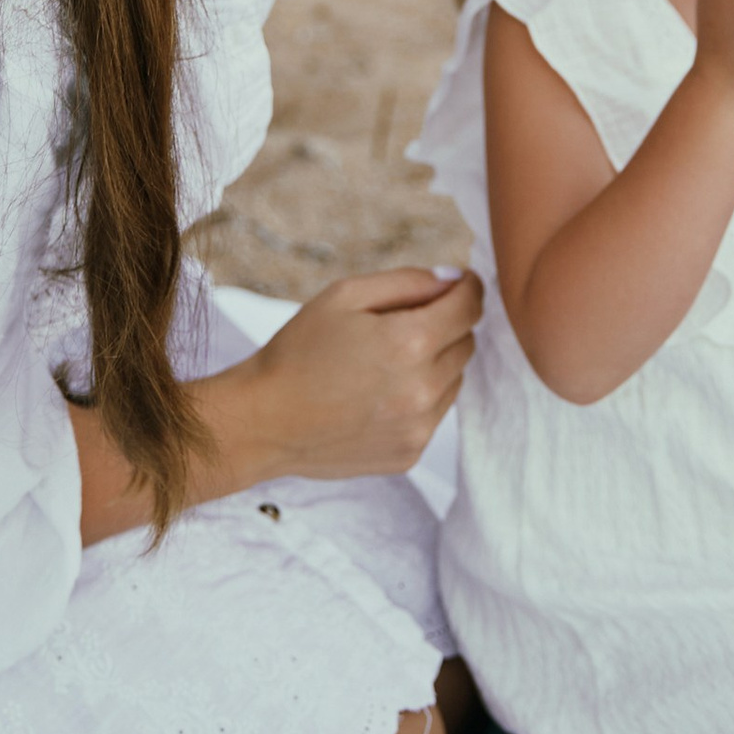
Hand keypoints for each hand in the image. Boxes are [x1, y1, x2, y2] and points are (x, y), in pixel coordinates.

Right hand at [213, 264, 478, 484]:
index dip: (467, 289)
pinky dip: (418, 400)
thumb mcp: (344, 296)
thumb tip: (454, 280)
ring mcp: (418, 427)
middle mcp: (423, 389)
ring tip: (382, 365)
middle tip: (400, 325)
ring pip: (454, 380)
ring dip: (433, 365)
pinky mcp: (409, 453)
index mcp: (409, 343)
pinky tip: (376, 396)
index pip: (469, 307)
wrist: (264, 421)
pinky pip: (435, 415)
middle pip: (466, 343)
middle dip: (444, 326)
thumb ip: (407, 282)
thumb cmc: (298, 352)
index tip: (460, 285)